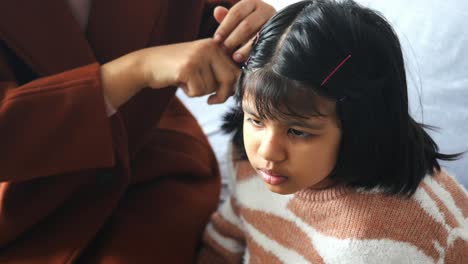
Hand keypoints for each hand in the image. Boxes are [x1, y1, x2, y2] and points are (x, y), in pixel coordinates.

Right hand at [101, 39, 239, 107]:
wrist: (148, 64)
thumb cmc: (177, 69)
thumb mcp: (202, 66)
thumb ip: (220, 73)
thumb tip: (238, 90)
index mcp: (216, 45)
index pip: (237, 71)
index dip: (232, 88)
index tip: (221, 94)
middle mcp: (210, 47)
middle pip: (230, 79)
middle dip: (222, 95)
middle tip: (212, 101)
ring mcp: (199, 56)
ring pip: (212, 87)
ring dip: (201, 92)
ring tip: (187, 82)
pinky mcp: (188, 67)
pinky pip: (199, 91)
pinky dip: (190, 93)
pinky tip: (180, 83)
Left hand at [213, 0, 275, 62]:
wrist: (272, 35)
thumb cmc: (249, 28)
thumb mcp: (237, 22)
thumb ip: (227, 19)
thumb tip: (217, 11)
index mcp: (252, 3)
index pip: (236, 12)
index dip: (224, 26)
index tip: (216, 39)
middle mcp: (265, 10)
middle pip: (246, 24)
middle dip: (233, 38)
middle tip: (224, 50)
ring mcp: (274, 23)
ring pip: (258, 35)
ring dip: (245, 48)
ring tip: (235, 58)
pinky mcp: (280, 36)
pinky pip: (267, 45)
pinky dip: (256, 53)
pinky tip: (248, 61)